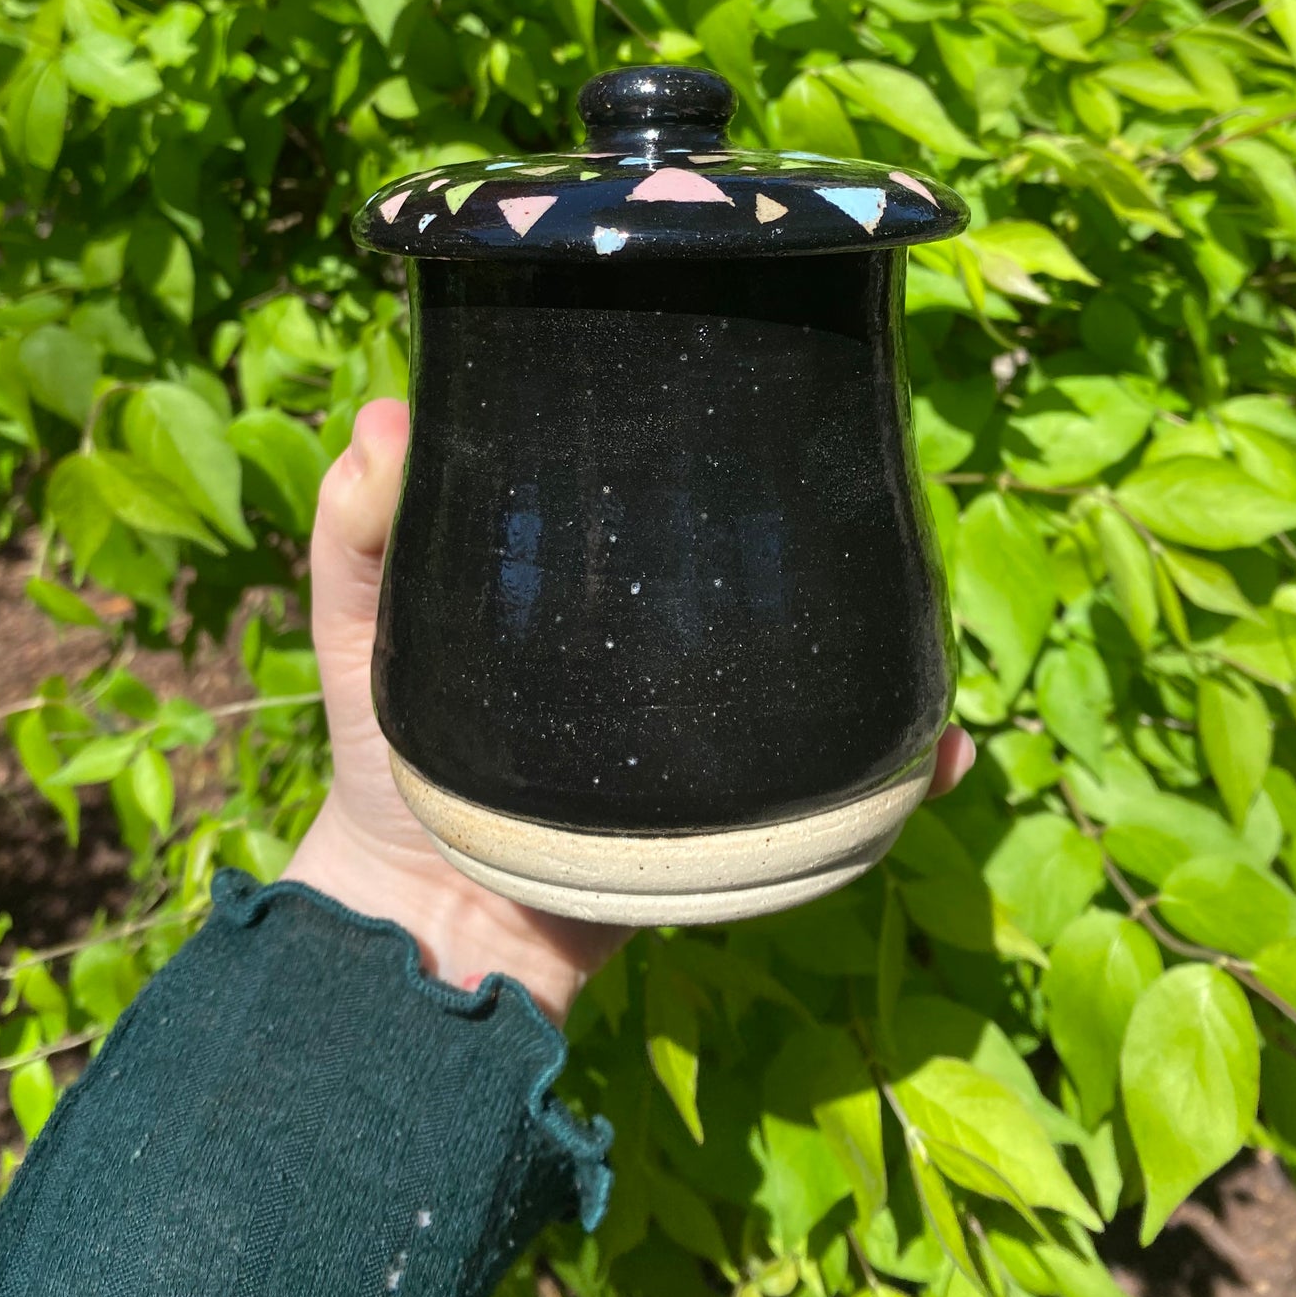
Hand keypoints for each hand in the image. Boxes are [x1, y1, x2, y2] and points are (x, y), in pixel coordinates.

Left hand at [285, 399, 974, 1022]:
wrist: (424, 918)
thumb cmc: (382, 757)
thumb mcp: (357, 629)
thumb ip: (354, 532)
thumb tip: (385, 416)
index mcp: (594, 586)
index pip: (670, 500)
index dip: (715, 443)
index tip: (763, 379)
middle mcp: (667, 649)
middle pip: (767, 580)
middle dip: (830, 538)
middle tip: (866, 486)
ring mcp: (709, 733)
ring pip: (821, 674)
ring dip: (888, 645)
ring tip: (926, 614)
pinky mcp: (734, 818)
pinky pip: (834, 793)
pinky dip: (898, 775)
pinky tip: (941, 754)